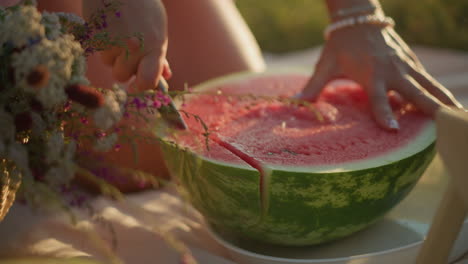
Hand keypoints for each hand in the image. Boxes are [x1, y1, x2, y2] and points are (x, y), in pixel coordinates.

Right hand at [83, 0, 170, 91]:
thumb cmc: (142, 4)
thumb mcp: (157, 27)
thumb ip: (159, 53)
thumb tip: (166, 76)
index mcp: (155, 46)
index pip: (148, 80)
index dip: (141, 87)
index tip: (135, 87)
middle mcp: (135, 47)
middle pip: (122, 76)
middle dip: (122, 68)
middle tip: (125, 51)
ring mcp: (114, 42)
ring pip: (108, 63)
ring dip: (111, 54)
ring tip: (117, 31)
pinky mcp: (96, 36)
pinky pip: (97, 50)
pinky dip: (101, 42)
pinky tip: (107, 25)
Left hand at [297, 24, 462, 129]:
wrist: (357, 18)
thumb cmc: (340, 45)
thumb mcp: (325, 64)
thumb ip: (312, 86)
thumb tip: (294, 103)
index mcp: (370, 73)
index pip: (377, 97)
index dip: (384, 113)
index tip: (393, 129)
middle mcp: (391, 70)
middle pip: (415, 92)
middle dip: (431, 109)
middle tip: (447, 126)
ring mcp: (405, 65)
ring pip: (429, 85)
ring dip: (443, 100)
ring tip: (459, 116)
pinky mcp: (410, 61)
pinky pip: (427, 78)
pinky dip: (439, 90)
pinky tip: (449, 104)